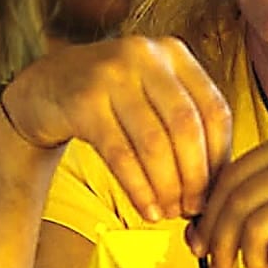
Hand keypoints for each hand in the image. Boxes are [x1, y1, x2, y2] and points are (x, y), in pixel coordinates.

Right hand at [0, 36, 232, 220]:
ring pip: (154, 143)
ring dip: (166, 187)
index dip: (220, 156)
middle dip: (195, 176)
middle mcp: (146, 55)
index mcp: (175, 54)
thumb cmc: (113, 100)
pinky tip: (147, 210)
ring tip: (170, 213)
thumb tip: (221, 184)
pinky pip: (120, 154)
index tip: (218, 191)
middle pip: (186, 127)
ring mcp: (112, 74)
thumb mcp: (153, 96)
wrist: (46, 87)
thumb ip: (185, 125)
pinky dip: (139, 188)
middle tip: (194, 209)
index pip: (214, 109)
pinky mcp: (83, 100)